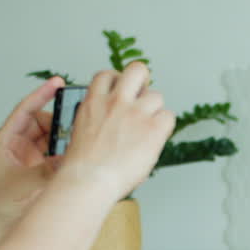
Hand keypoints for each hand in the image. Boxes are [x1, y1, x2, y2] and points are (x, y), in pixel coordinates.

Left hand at [0, 77, 64, 231]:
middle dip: (61, 125)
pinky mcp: (39, 175)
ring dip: (65, 143)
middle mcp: (18, 148)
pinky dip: (66, 158)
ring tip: (80, 145)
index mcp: (7, 142)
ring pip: (53, 142)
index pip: (27, 110)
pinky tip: (77, 161)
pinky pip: (56, 159)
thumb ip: (48, 170)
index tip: (58, 83)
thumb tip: (71, 159)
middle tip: (79, 126)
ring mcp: (29, 161)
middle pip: (45, 125)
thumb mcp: (24, 185)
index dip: (42, 95)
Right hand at [58, 63, 174, 198]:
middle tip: (142, 97)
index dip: (117, 82)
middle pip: (137, 69)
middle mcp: (115, 102)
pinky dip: (164, 127)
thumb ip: (97, 118)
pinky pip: (168, 116)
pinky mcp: (152, 128)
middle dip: (142, 80)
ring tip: (147, 128)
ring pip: (157, 95)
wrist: (89, 180)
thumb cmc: (84, 167)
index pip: (107, 75)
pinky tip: (155, 138)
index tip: (121, 93)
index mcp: (94, 102)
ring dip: (154, 110)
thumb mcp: (81, 132)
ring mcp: (135, 113)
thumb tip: (109, 119)